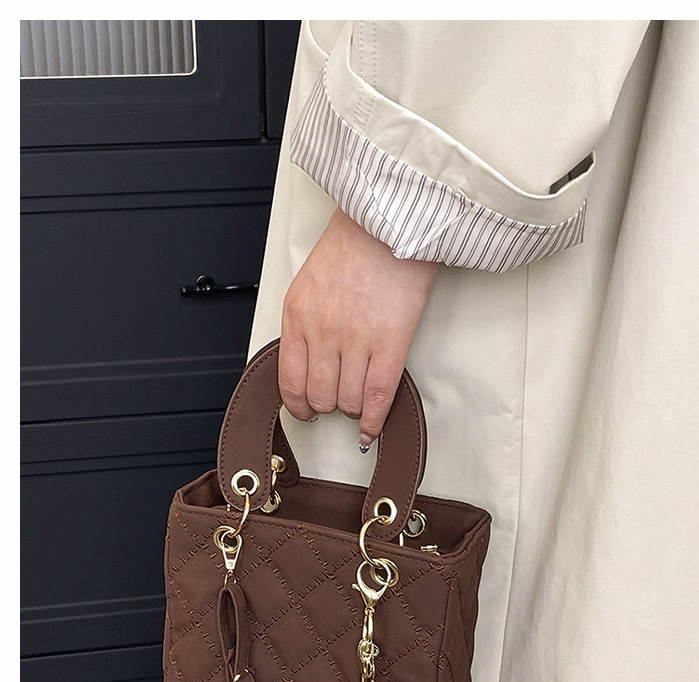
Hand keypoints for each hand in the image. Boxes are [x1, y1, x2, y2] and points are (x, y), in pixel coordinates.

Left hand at [279, 208, 437, 450]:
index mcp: (297, 315)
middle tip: (336, 404)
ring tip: (358, 401)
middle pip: (319, 396)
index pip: (288, 380)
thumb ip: (306, 321)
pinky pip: (376, 397)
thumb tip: (311, 361)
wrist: (390, 218)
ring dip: (352, 409)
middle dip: (327, 406)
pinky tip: (372, 427)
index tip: (305, 410)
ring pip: (347, 401)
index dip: (297, 404)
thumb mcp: (311, 281)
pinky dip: (374, 420)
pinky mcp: (390, 343)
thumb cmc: (356, 241)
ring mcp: (355, 339)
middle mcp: (322, 330)